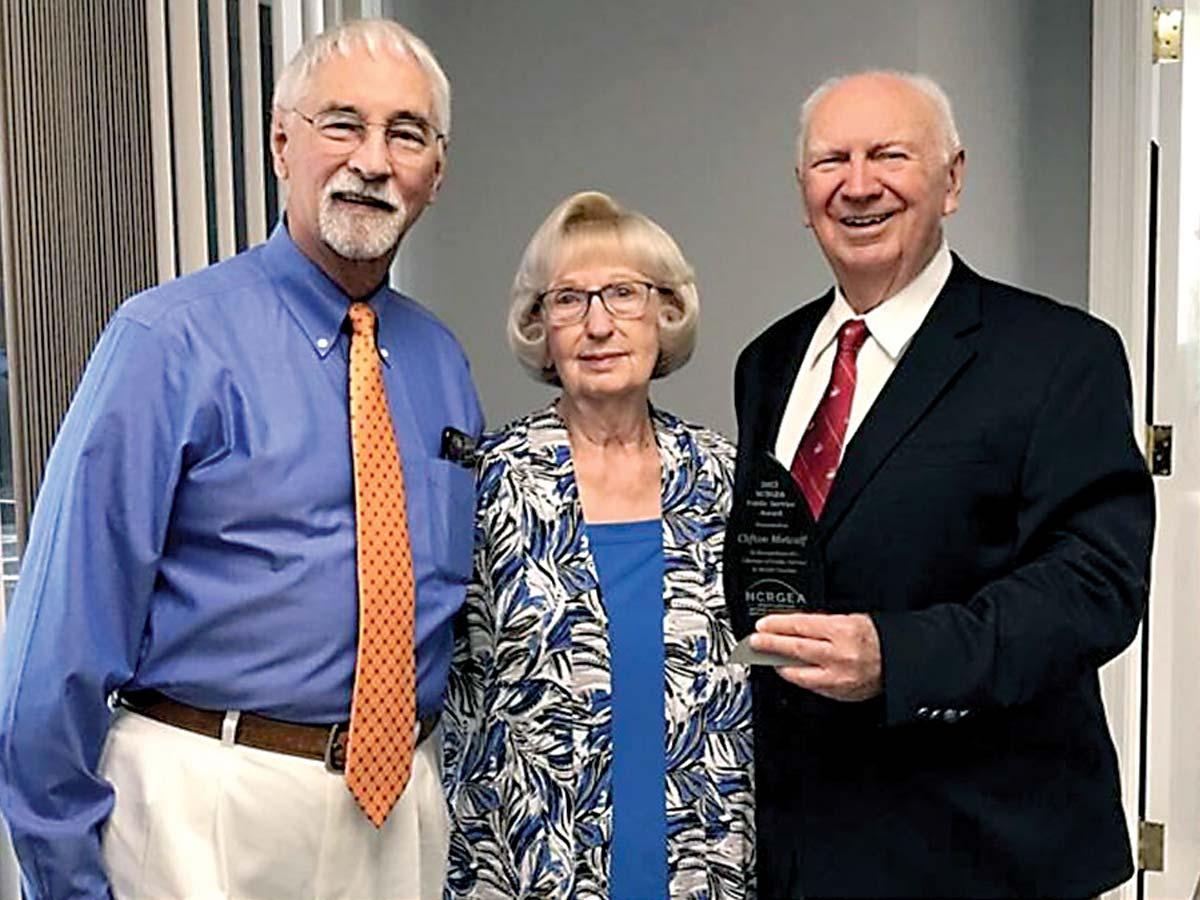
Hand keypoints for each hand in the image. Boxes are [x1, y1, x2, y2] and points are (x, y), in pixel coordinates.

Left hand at [749, 612, 882, 701]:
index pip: (800, 626)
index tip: (762, 625)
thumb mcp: (852, 618)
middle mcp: (839, 655)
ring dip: (779, 665)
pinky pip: (811, 686)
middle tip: (753, 642)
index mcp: (842, 631)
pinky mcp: (839, 693)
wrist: (900, 662)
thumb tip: (793, 627)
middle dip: (770, 645)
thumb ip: (822, 623)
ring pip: (798, 673)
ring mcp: (838, 677)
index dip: (777, 625)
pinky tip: (789, 671)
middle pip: (794, 649)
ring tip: (767, 657)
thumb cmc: (879, 637)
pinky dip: (798, 677)